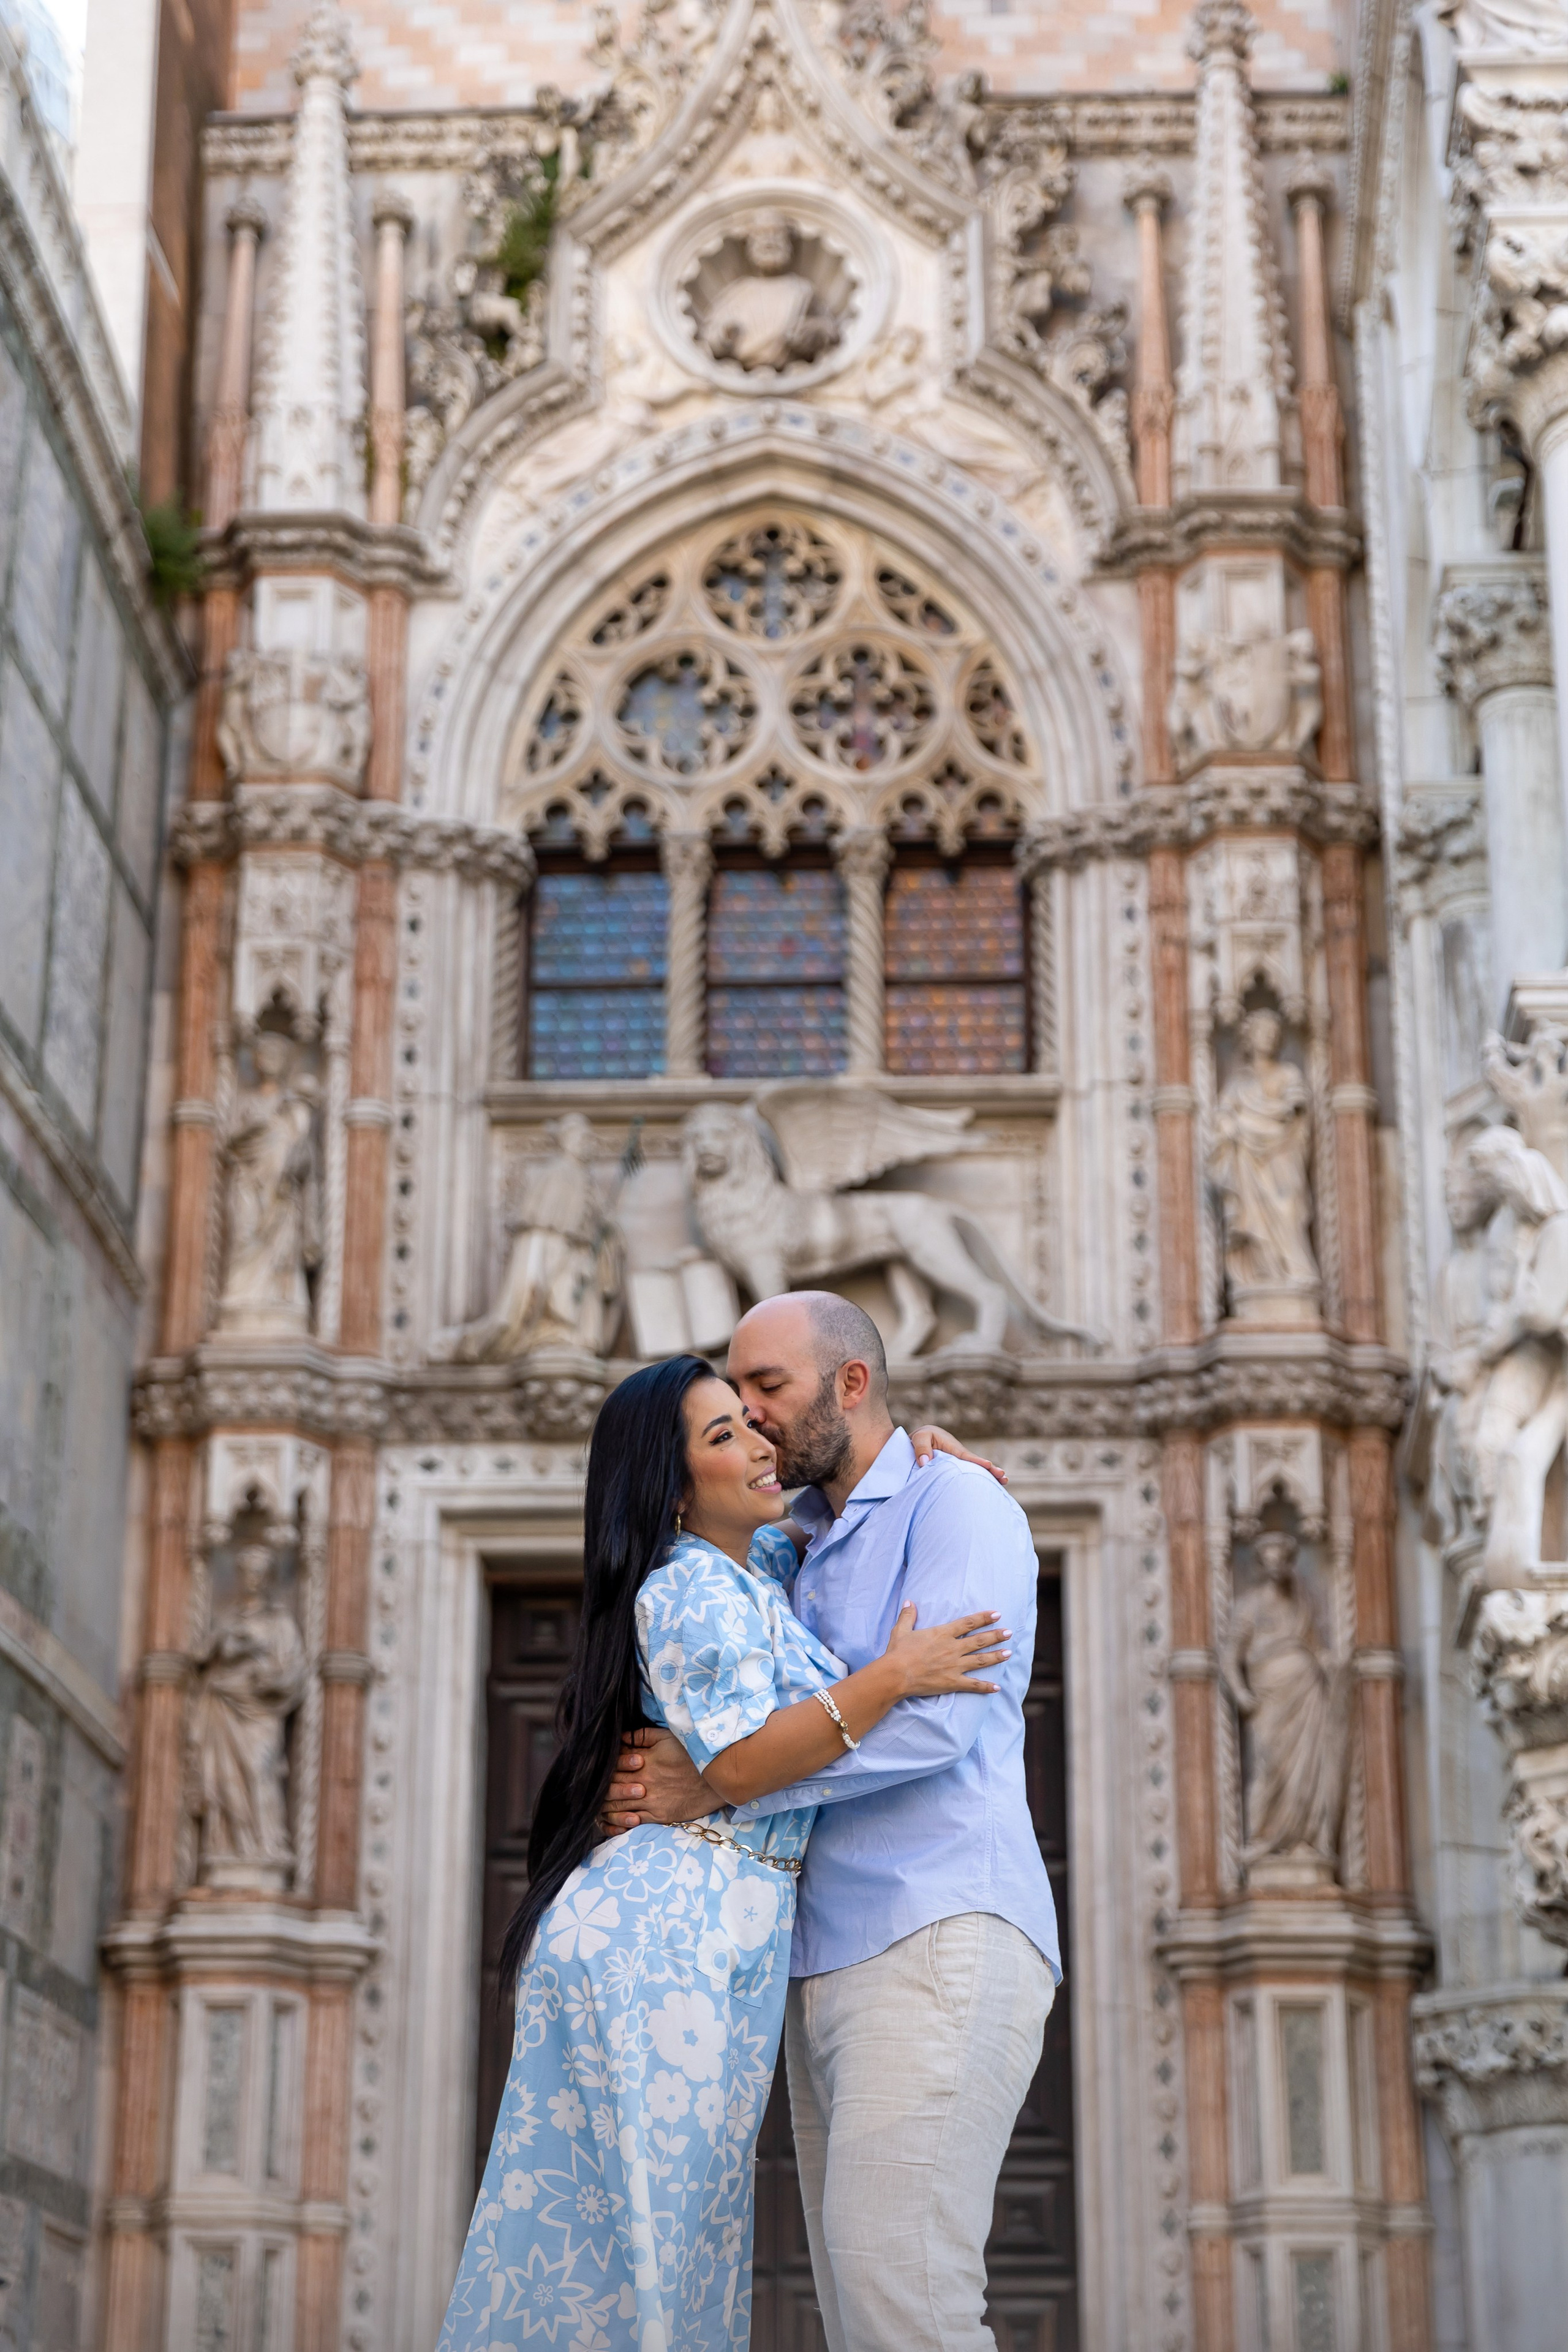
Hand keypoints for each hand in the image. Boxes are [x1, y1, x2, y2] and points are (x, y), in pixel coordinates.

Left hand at [600, 1727, 717, 1832]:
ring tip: (594, 1807)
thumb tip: (621, 1737)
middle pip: (612, 1787)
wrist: (716, 1779)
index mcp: (644, 1761)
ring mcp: (651, 1801)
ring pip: (618, 1806)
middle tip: (586, 1790)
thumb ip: (642, 1736)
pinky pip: (633, 1822)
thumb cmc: (692, 1755)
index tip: (594, 1769)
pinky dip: (618, 1823)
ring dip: (604, 1807)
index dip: (602, 1768)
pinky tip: (609, 1823)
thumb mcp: (668, 1737)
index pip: (613, 1765)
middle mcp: (644, 1782)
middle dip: (598, 1789)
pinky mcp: (659, 1816)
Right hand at [881, 1603, 1009, 1697]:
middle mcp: (952, 1648)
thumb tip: (909, 1602)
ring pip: (980, 1660)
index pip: (968, 1623)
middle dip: (996, 1636)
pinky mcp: (952, 1682)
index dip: (984, 1618)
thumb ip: (908, 1615)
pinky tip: (997, 1687)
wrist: (895, 1674)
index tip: (997, 1614)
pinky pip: (973, 1685)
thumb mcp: (901, 1630)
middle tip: (1009, 1632)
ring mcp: (954, 1666)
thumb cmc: (898, 1652)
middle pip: (979, 1640)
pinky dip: (985, 1687)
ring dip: (996, 1656)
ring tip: (1009, 1653)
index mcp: (942, 1634)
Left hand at [910, 1425, 1007, 1484]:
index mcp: (951, 1446)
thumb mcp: (919, 1438)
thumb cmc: (921, 1438)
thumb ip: (921, 1448)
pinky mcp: (958, 1468)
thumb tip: (925, 1463)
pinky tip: (988, 1487)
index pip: (965, 1456)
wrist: (921, 1440)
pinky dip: (979, 1478)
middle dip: (990, 1469)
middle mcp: (959, 1454)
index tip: (988, 1465)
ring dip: (989, 1475)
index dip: (977, 1461)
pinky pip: (969, 1474)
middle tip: (1003, 1476)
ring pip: (975, 1470)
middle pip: (976, 1463)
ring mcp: (960, 1462)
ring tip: (1003, 1481)